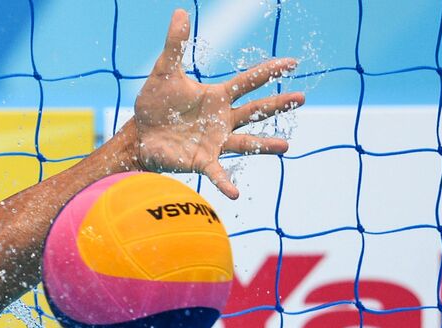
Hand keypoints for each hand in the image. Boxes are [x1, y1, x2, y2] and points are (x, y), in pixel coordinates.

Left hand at [131, 9, 304, 198]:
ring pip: (246, 142)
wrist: (139, 136)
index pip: (248, 81)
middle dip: (277, 104)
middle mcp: (222, 120)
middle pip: (255, 110)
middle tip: (301, 97)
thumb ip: (175, 45)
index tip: (291, 62)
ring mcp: (215, 142)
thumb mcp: (164, 72)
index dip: (269, 71)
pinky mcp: (202, 161)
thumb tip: (179, 12)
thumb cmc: (154, 106)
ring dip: (265, 145)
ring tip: (286, 145)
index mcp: (217, 97)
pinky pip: (217, 173)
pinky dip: (225, 183)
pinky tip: (235, 194)